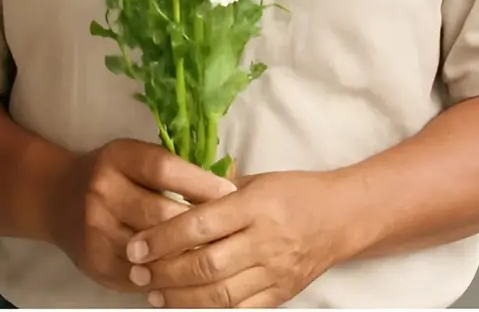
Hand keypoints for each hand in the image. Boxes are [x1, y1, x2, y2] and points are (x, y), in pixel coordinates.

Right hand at [40, 139, 236, 294]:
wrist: (56, 198)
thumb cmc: (109, 176)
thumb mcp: (130, 158)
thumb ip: (169, 171)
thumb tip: (226, 191)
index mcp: (116, 157)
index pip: (163, 168)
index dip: (200, 182)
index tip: (230, 193)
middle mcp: (103, 190)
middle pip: (163, 214)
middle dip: (200, 228)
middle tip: (230, 234)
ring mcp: (98, 228)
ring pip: (156, 251)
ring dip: (188, 258)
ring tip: (216, 259)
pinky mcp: (98, 261)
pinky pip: (144, 276)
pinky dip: (169, 279)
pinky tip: (188, 278)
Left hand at [126, 169, 345, 306]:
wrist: (341, 218)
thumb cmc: (291, 191)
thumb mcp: (252, 180)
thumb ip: (212, 191)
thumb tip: (167, 196)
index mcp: (252, 207)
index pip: (199, 225)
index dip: (164, 238)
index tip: (136, 246)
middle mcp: (264, 242)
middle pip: (207, 264)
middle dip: (166, 272)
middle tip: (137, 272)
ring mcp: (275, 273)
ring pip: (222, 293)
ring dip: (182, 297)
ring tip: (153, 294)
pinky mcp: (282, 294)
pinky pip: (242, 310)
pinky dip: (211, 310)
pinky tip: (186, 307)